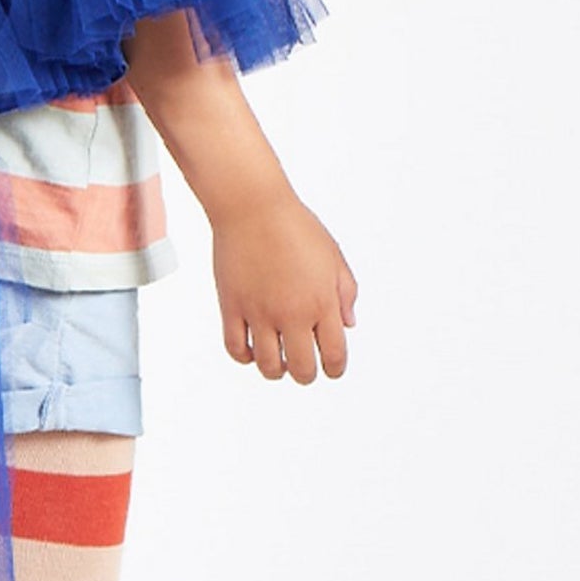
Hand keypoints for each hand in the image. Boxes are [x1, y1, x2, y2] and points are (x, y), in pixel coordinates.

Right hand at [210, 192, 357, 383]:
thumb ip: (345, 293)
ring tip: (277, 359)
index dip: (335, 369)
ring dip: (276, 370)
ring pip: (268, 367)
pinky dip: (245, 357)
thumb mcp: (333, 256)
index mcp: (322, 302)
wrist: (253, 206)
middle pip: (302, 370)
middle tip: (304, 366)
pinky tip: (252, 349)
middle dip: (306, 374)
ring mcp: (259, 312)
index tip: (332, 368)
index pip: (334, 356)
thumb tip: (347, 326)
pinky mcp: (232, 306)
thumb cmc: (295, 225)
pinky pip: (236, 349)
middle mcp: (292, 313)